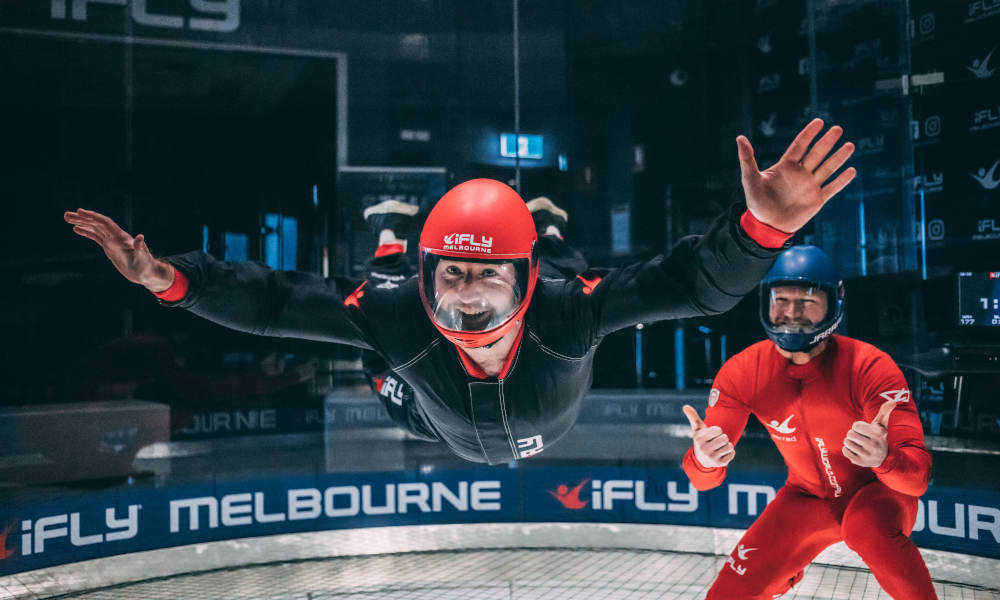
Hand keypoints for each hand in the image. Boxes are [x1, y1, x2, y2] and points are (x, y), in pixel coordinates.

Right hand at [64, 208, 173, 291]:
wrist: (146, 273)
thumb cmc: (146, 265)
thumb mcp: (143, 257)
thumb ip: (140, 247)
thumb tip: (140, 237)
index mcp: (121, 237)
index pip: (105, 223)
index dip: (93, 217)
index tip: (80, 212)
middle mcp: (116, 236)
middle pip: (97, 224)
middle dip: (83, 218)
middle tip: (66, 215)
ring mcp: (112, 241)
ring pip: (95, 229)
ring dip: (82, 223)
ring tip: (67, 218)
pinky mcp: (110, 247)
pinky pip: (96, 237)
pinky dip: (86, 232)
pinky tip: (76, 228)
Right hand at [683, 404, 734, 468]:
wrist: (702, 459)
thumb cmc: (702, 439)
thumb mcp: (697, 428)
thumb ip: (692, 416)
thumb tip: (685, 406)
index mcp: (699, 438)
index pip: (718, 430)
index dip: (718, 431)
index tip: (712, 435)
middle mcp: (704, 449)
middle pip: (725, 438)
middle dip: (723, 438)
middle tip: (716, 442)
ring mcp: (711, 457)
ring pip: (729, 446)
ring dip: (727, 445)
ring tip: (720, 447)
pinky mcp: (719, 464)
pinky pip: (732, 453)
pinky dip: (730, 452)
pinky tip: (722, 454)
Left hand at [737, 118, 856, 232]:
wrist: (766, 226)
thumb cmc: (756, 202)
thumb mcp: (750, 179)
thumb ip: (747, 159)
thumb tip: (739, 138)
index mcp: (786, 166)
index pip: (800, 145)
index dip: (809, 134)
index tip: (819, 122)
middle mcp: (800, 173)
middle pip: (816, 153)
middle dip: (827, 142)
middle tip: (838, 129)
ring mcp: (810, 185)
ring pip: (827, 168)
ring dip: (838, 157)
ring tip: (850, 145)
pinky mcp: (817, 199)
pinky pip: (832, 188)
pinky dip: (842, 180)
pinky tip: (851, 170)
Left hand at [842, 399, 894, 467]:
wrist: (882, 457)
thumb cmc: (878, 436)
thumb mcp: (882, 424)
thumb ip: (885, 411)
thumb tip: (893, 401)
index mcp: (879, 434)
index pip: (856, 425)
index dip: (858, 426)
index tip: (866, 430)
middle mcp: (874, 445)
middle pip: (850, 434)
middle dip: (853, 434)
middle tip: (861, 437)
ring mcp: (867, 455)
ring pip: (847, 442)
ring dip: (850, 442)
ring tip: (859, 444)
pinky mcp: (860, 462)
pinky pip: (845, 450)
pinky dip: (847, 449)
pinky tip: (857, 451)